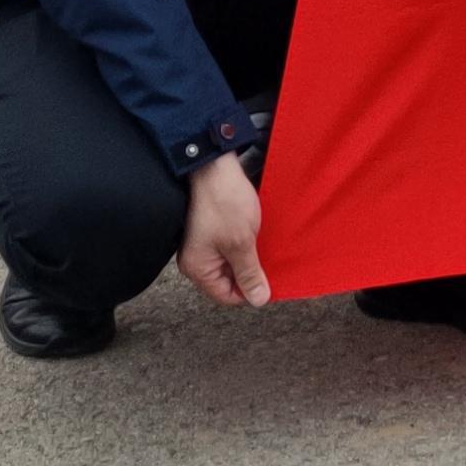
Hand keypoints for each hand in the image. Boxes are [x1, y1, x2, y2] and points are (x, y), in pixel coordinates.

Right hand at [177, 148, 272, 305]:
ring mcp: (202, 243)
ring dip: (248, 255)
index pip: (226, 296)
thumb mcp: (241, 243)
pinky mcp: (210, 229)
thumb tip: (259, 300)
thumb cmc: (223, 202)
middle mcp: (196, 259)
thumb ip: (250, 274)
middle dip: (249, 271)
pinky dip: (243, 242)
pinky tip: (256, 233)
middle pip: (228, 279)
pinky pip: (228, 246)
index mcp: (198, 268)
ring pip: (230, 261)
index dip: (249, 291)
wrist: (212, 164)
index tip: (269, 281)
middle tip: (269, 260)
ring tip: (264, 244)